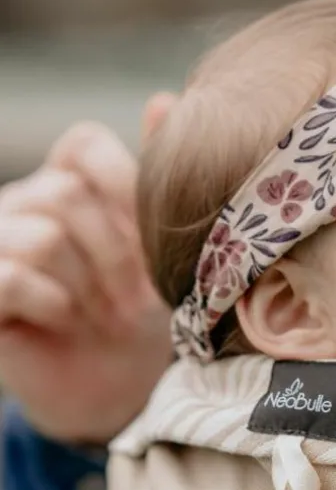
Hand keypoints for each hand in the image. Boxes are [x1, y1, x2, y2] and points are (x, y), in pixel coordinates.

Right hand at [0, 115, 173, 443]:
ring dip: (88, 286)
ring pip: (40, 235)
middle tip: (133, 299)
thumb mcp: (160, 253)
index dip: (126, 187)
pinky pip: (10, 275)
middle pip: (66, 196)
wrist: (116, 390)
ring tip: (104, 317)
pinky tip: (66, 322)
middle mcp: (25, 205)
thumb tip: (165, 99)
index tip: (154, 240)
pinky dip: (51, 303)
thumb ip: (157, 181)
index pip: (84, 143)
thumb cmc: (142, 317)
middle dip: (114, 255)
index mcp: (71, 186)